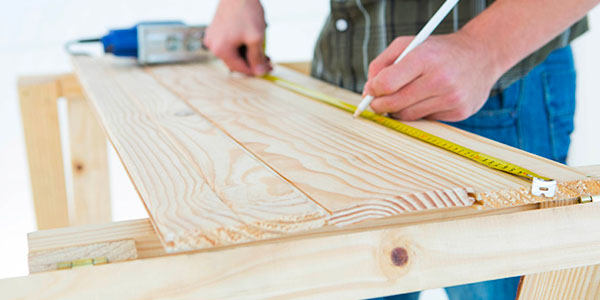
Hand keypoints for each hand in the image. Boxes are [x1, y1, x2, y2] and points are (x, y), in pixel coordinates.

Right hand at [204, 0, 270, 75]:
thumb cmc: (246, 12)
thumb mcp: (256, 38)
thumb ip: (257, 58)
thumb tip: (260, 73)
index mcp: (221, 50)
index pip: (240, 68)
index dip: (256, 70)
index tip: (268, 68)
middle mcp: (213, 45)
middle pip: (236, 62)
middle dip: (252, 62)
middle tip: (267, 59)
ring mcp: (212, 37)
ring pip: (233, 53)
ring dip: (247, 53)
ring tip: (261, 48)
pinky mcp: (215, 30)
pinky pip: (229, 43)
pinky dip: (241, 45)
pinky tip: (251, 40)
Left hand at [363, 32, 501, 121]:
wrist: (482, 56)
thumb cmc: (439, 51)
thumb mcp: (409, 44)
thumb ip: (382, 63)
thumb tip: (368, 90)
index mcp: (425, 57)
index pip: (387, 83)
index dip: (373, 90)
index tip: (371, 91)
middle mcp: (440, 79)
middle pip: (394, 104)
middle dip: (380, 105)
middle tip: (378, 102)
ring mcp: (452, 98)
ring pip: (408, 116)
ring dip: (399, 110)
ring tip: (404, 97)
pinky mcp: (459, 112)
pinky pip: (426, 120)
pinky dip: (420, 112)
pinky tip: (429, 98)